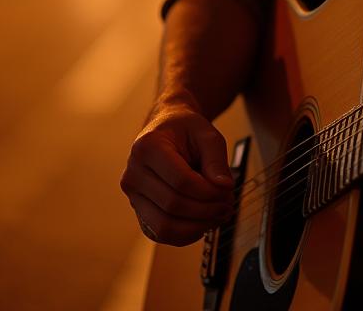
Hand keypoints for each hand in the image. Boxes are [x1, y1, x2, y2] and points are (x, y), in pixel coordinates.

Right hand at [120, 91, 234, 245]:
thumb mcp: (207, 133)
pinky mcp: (139, 211)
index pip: (180, 181)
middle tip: (229, 205)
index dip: (208, 191)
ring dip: (197, 227)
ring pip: (163, 226)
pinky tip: (204, 223)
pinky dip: (185, 234)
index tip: (228, 190)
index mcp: (147, 148)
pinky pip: (160, 233)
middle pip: (172, 205)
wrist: (166, 128)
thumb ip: (216, 159)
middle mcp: (133, 174)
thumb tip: (224, 187)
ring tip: (219, 216)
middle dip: (206, 210)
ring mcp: (133, 195)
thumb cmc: (186, 129)